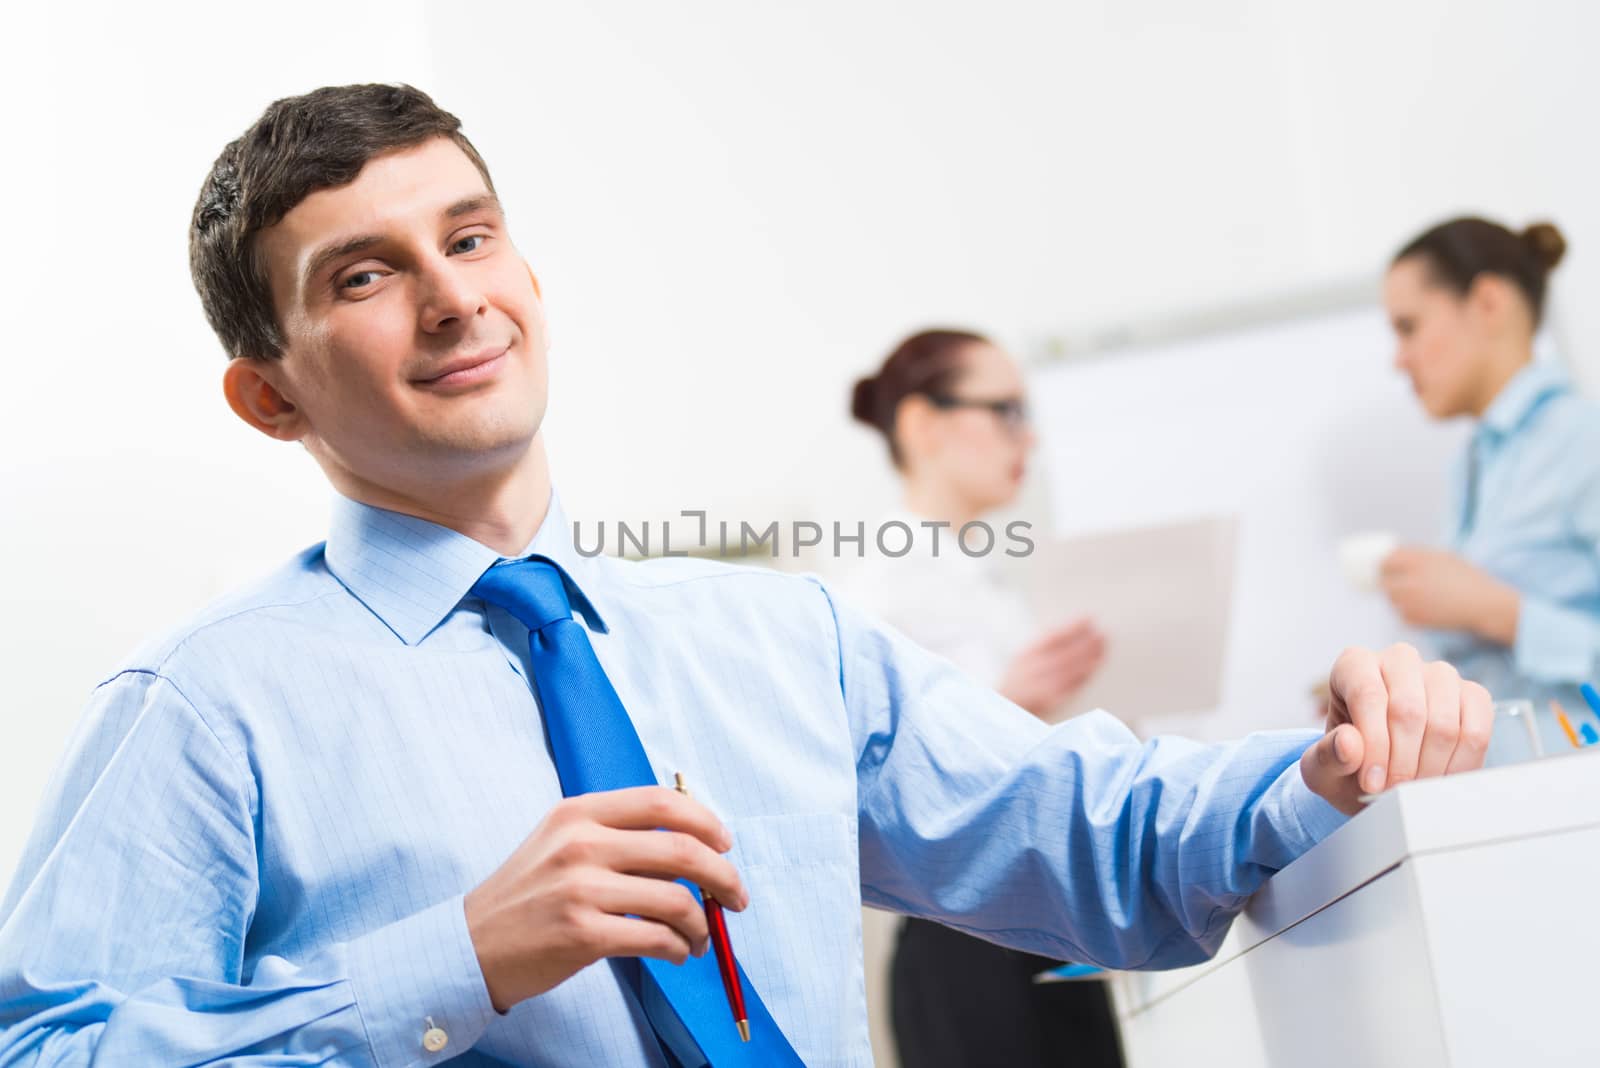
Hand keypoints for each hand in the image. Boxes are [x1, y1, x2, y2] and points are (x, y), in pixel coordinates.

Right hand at [465, 786, 747, 1012]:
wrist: (471, 945)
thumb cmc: (529, 895)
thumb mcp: (563, 843)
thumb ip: (618, 835)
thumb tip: (695, 845)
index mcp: (580, 812)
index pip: (661, 802)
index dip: (706, 820)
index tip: (725, 844)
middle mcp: (581, 843)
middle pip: (681, 848)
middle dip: (723, 876)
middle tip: (735, 897)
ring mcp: (580, 889)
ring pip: (676, 899)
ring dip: (702, 924)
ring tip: (700, 938)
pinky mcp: (582, 934)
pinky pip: (656, 938)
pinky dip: (677, 948)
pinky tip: (675, 952)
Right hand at [999, 618, 1106, 717]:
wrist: (1001, 711)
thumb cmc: (1016, 684)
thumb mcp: (1022, 659)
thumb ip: (1043, 647)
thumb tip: (1072, 631)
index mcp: (1025, 655)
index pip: (1052, 636)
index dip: (1072, 626)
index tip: (1089, 618)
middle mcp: (1032, 669)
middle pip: (1065, 652)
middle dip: (1086, 643)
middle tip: (1103, 635)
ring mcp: (1040, 686)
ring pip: (1070, 669)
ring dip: (1089, 657)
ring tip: (1103, 648)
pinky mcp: (1049, 702)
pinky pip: (1070, 687)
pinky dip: (1083, 676)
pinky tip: (1093, 668)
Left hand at [1300, 645, 1493, 814]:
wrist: (1379, 774)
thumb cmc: (1347, 764)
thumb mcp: (1322, 769)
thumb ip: (1327, 756)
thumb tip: (1349, 742)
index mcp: (1354, 665)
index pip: (1368, 695)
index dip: (1373, 745)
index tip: (1371, 784)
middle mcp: (1398, 660)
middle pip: (1409, 711)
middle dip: (1402, 763)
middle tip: (1393, 793)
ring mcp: (1439, 675)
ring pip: (1445, 723)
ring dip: (1430, 768)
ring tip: (1413, 789)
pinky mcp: (1472, 696)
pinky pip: (1476, 731)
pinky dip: (1460, 766)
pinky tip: (1439, 781)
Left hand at [1380, 546, 1518, 643]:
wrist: (1484, 605)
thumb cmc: (1468, 578)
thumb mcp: (1445, 557)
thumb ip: (1419, 556)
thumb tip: (1397, 556)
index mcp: (1417, 560)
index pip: (1385, 560)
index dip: (1386, 565)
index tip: (1389, 569)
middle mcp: (1409, 579)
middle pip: (1384, 582)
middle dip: (1390, 583)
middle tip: (1401, 586)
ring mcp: (1410, 601)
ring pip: (1392, 600)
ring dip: (1399, 599)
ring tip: (1421, 598)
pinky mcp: (1414, 619)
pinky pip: (1402, 615)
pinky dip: (1409, 613)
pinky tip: (1427, 610)